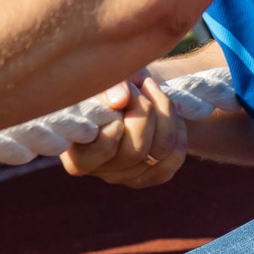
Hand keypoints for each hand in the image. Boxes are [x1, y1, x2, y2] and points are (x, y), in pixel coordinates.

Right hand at [59, 71, 189, 188]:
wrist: (130, 90)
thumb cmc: (108, 82)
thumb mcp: (102, 77)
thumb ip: (105, 86)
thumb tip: (120, 99)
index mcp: (74, 147)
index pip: (101, 147)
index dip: (117, 120)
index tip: (123, 95)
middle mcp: (96, 168)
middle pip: (135, 151)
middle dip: (146, 111)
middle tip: (143, 85)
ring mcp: (122, 176)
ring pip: (159, 153)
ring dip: (167, 116)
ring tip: (156, 92)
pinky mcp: (147, 176)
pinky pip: (173, 161)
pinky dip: (179, 133)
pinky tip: (171, 115)